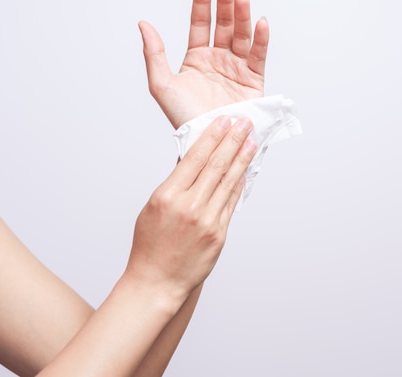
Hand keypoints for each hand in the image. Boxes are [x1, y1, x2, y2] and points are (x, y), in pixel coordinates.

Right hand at [125, 116, 256, 297]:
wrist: (157, 281)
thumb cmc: (150, 244)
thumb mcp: (153, 207)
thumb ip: (175, 183)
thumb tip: (193, 159)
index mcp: (168, 196)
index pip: (195, 158)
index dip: (212, 136)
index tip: (224, 120)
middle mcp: (189, 206)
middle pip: (216, 165)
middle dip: (232, 140)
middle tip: (245, 123)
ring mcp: (207, 221)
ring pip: (228, 182)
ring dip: (242, 159)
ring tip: (251, 142)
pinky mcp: (219, 234)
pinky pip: (231, 203)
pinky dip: (238, 185)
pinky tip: (245, 170)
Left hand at [138, 0, 269, 128]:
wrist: (208, 142)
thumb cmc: (184, 118)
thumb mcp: (161, 84)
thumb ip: (154, 53)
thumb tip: (143, 24)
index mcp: (197, 59)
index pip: (201, 23)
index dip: (202, 1)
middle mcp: (219, 61)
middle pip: (224, 24)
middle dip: (225, 2)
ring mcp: (237, 70)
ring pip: (242, 36)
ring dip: (242, 16)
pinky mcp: (254, 82)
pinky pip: (258, 57)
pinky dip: (260, 40)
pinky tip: (259, 23)